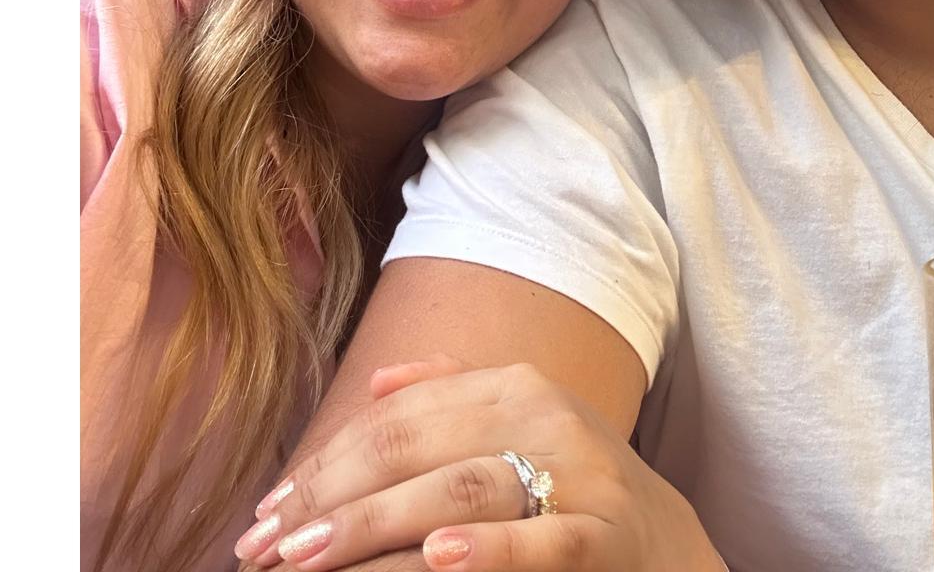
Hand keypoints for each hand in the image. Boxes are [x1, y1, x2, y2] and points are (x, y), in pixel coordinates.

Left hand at [233, 355, 723, 570]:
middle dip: (329, 499)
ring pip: (461, 490)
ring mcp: (578, 472)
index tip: (269, 509)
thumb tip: (376, 379)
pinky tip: (435, 559)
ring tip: (308, 558)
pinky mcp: (606, 532)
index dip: (327, 460)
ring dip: (375, 525)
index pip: (399, 417)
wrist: (669, 540)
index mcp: (513, 385)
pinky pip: (541, 541)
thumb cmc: (575, 483)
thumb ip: (452, 394)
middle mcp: (542, 414)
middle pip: (414, 448)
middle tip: (265, 546)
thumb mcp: (522, 423)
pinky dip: (488, 551)